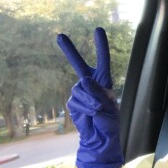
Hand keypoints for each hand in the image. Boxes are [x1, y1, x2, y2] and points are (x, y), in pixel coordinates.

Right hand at [57, 27, 123, 167]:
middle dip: (69, 50)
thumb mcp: (108, 106)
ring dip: (90, 102)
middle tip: (59, 35)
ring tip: (98, 111)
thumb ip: (97, 92)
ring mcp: (80, 92)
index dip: (101, 46)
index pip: (103, 61)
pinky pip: (76, 101)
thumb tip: (83, 79)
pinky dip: (85, 108)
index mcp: (104, 81)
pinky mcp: (73, 102)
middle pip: (79, 64)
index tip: (98, 30)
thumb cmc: (109, 122)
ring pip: (80, 90)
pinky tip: (90, 115)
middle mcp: (91, 83)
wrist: (99, 138)